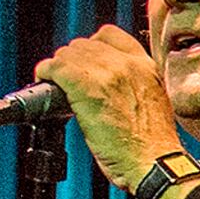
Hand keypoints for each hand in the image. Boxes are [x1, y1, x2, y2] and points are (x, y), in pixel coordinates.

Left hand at [34, 24, 189, 196]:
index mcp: (146, 66)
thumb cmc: (154, 147)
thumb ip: (134, 86)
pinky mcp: (87, 86)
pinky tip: (44, 82)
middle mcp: (127, 64)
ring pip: (67, 54)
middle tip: (66, 81)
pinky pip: (56, 67)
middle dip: (71, 61)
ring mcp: (107, 73)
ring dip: (58, 68)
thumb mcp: (154, 104)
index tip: (84, 63)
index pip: (109, 35)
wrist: (154, 163)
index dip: (91, 47)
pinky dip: (45, 73)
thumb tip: (109, 88)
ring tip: (55, 84)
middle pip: (84, 44)